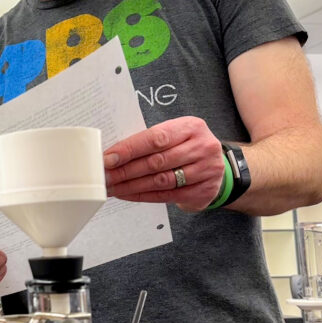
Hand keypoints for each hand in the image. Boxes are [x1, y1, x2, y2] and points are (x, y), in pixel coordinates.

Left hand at [104, 117, 224, 211]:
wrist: (216, 165)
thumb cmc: (186, 147)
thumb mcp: (174, 134)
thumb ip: (149, 140)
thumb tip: (113, 153)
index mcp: (190, 127)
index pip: (155, 138)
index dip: (129, 149)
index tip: (108, 159)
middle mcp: (202, 147)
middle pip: (157, 161)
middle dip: (125, 170)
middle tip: (105, 177)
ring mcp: (206, 170)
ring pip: (161, 180)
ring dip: (131, 185)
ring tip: (112, 187)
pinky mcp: (204, 190)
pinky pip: (167, 195)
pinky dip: (143, 196)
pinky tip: (127, 194)